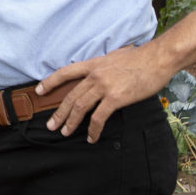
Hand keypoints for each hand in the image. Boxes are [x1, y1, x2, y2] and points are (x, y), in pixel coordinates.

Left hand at [36, 44, 172, 142]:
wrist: (157, 58)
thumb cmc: (140, 58)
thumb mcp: (114, 57)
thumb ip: (103, 66)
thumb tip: (100, 73)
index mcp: (93, 64)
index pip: (65, 72)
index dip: (50, 82)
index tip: (38, 91)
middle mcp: (94, 75)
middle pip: (70, 96)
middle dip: (59, 113)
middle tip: (51, 125)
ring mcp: (104, 86)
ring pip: (80, 107)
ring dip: (71, 122)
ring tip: (65, 132)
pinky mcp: (115, 98)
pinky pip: (98, 118)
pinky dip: (93, 130)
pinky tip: (91, 137)